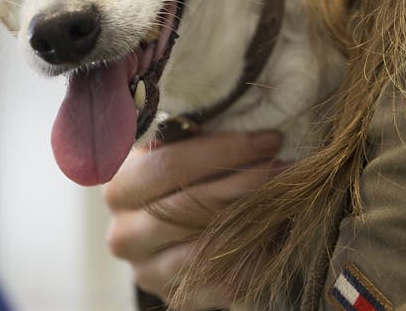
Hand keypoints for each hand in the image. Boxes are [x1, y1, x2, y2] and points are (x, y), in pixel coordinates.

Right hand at [103, 130, 285, 309]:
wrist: (174, 244)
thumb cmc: (183, 184)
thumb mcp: (180, 155)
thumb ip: (195, 138)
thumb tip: (246, 113)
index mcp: (119, 185)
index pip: (167, 164)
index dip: (223, 150)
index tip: (268, 138)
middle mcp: (122, 232)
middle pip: (187, 204)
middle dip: (243, 181)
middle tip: (283, 165)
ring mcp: (145, 269)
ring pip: (205, 242)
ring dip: (252, 216)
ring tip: (285, 194)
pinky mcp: (174, 296)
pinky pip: (222, 277)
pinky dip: (254, 253)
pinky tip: (276, 232)